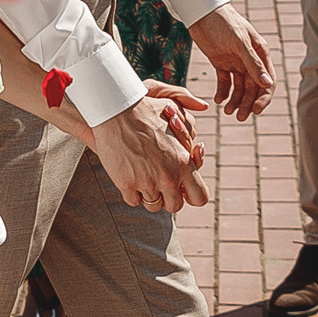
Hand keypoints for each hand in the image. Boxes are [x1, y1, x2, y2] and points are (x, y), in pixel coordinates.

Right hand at [93, 97, 211, 214]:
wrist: (117, 111)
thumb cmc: (147, 111)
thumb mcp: (176, 119)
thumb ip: (190, 137)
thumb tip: (198, 148)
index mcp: (184, 163)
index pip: (200, 197)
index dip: (191, 196)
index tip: (182, 189)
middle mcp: (169, 177)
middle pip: (175, 206)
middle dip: (168, 197)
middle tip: (160, 183)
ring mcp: (147, 182)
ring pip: (154, 205)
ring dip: (150, 195)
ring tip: (144, 177)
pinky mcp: (126, 184)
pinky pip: (133, 201)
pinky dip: (132, 193)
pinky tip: (130, 176)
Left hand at [188, 2, 273, 118]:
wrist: (201, 12)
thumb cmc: (224, 22)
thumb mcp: (239, 42)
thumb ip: (253, 63)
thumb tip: (267, 84)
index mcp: (260, 53)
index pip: (268, 81)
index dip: (263, 97)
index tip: (255, 110)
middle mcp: (250, 59)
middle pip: (253, 87)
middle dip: (247, 103)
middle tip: (239, 117)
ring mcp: (236, 61)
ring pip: (239, 87)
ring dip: (235, 100)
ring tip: (227, 111)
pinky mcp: (221, 62)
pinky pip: (225, 82)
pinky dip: (223, 92)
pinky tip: (218, 100)